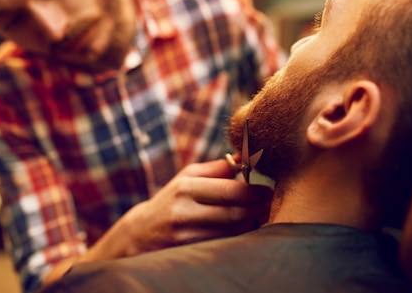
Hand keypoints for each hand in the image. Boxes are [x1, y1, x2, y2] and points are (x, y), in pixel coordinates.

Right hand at [120, 157, 272, 255]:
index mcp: (185, 189)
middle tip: (272, 203)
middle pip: (234, 213)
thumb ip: (217, 168)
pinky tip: (247, 230)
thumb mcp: (187, 178)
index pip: (229, 191)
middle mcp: (184, 213)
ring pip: (233, 233)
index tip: (269, 189)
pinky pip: (224, 246)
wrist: (139, 235)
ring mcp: (186, 237)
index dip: (254, 192)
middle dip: (258, 208)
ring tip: (262, 215)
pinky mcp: (189, 254)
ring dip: (252, 224)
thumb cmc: (171, 201)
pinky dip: (240, 238)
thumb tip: (246, 156)